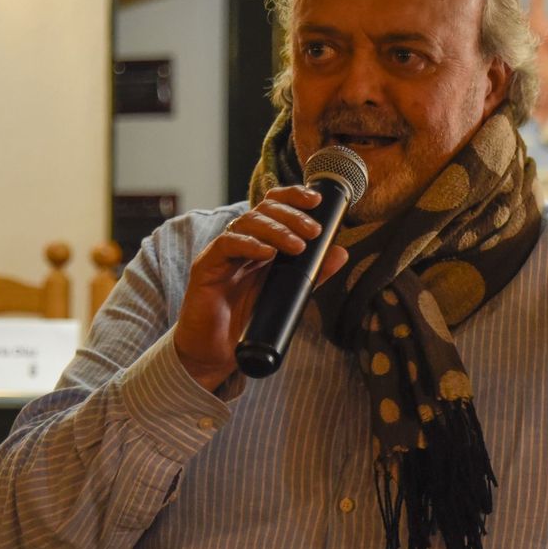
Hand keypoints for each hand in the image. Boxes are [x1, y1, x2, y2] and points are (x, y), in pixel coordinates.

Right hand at [172, 186, 347, 391]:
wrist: (215, 350)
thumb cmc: (247, 320)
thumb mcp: (287, 294)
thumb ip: (312, 273)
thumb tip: (341, 253)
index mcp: (260, 242)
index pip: (274, 207)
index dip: (294, 197)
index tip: (317, 201)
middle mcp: (241, 241)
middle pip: (264, 210)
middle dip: (291, 215)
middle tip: (313, 231)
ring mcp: (222, 251)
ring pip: (247, 222)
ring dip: (276, 230)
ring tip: (297, 245)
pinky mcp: (206, 265)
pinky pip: (227, 244)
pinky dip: (249, 245)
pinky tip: (267, 253)